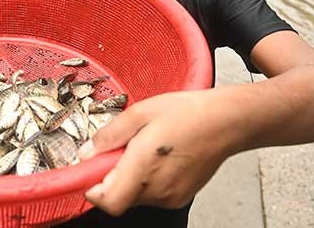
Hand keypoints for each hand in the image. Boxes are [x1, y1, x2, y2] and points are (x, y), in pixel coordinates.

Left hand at [78, 90, 233, 215]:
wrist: (226, 122)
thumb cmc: (187, 113)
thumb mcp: (140, 112)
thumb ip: (109, 135)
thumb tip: (86, 152)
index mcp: (143, 167)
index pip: (107, 200)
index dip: (91, 189)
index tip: (87, 171)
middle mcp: (157, 189)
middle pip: (118, 196)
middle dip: (111, 174)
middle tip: (121, 147)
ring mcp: (170, 196)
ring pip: (134, 194)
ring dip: (129, 175)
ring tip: (144, 146)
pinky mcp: (180, 197)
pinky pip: (151, 193)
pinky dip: (146, 178)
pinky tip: (158, 155)